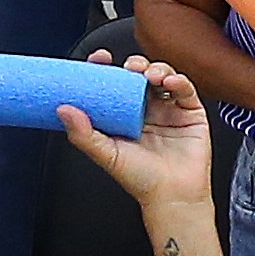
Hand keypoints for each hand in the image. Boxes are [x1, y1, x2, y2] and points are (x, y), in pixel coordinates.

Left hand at [60, 53, 213, 212]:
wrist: (172, 197)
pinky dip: (179, 80)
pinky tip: (170, 83)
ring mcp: (169, 110)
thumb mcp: (106, 154)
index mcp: (125, 115)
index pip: (115, 84)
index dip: (107, 68)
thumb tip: (63, 110)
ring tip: (151, 75)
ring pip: (163, 76)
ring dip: (157, 69)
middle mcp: (147, 109)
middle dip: (134, 64)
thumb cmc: (141, 179)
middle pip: (140, 75)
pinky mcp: (191, 113)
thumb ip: (83, 134)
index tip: (100, 58)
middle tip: (129, 67)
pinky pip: (186, 89)